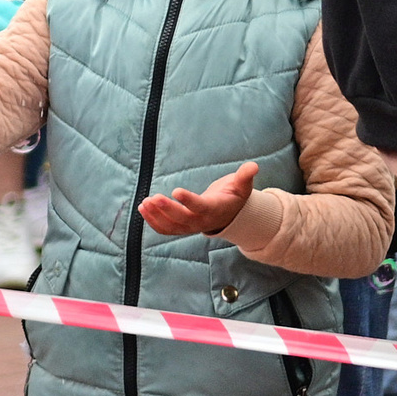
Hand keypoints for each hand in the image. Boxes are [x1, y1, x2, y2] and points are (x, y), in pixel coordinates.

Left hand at [138, 160, 257, 236]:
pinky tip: (143, 209)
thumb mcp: (243, 185)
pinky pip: (166, 229)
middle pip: (181, 219)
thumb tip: (254, 166)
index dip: (188, 201)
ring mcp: (190, 227)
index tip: (176, 191)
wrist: (229, 213)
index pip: (200, 207)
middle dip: (166, 210)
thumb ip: (245, 176)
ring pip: (171, 226)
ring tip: (144, 203)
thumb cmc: (234, 196)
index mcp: (214, 209)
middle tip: (153, 198)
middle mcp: (201, 221)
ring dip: (156, 216)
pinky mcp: (181, 228)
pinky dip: (153, 221)